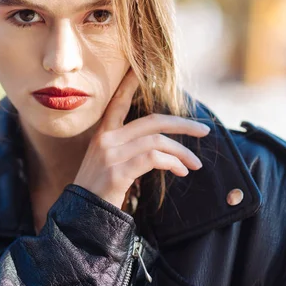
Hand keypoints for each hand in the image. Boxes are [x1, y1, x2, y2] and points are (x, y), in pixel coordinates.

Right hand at [73, 67, 209, 209]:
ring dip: (182, 152)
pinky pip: (154, 159)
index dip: (129, 83)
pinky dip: (173, 163)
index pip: (118, 102)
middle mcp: (106, 139)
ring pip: (157, 141)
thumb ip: (128, 148)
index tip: (139, 67)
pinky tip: (181, 172)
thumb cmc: (99, 192)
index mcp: (103, 134)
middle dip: (182, 125)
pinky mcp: (117, 172)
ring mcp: (110, 154)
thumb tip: (161, 146)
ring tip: (194, 165)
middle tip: (204, 132)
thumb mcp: (109, 163)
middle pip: (152, 121)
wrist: (80, 218)